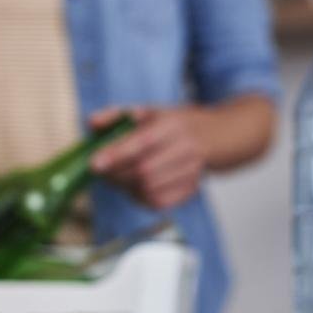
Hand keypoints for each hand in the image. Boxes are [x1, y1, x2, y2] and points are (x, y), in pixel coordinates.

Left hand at [89, 107, 207, 209]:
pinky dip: (139, 197)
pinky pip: (158, 202)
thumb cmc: (177, 123)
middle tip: (100, 170)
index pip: (142, 142)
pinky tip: (134, 186)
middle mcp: (186, 149)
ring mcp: (192, 172)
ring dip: (125, 186)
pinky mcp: (192, 190)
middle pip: (144, 171)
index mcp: (173, 125)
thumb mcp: (151, 110)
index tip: (94, 164)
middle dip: (116, 174)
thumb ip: (117, 114)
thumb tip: (92, 123)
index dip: (117, 155)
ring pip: (149, 189)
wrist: (221, 135)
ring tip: (117, 176)